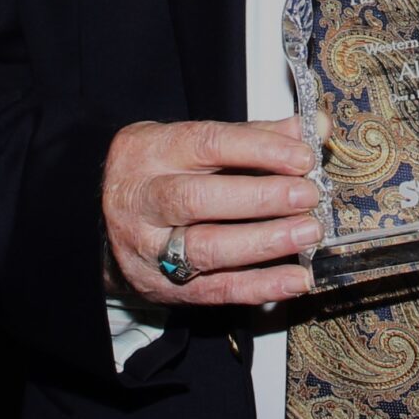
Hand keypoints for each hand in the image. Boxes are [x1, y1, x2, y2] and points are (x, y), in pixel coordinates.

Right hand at [103, 116, 320, 306]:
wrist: (104, 224)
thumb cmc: (164, 175)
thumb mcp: (196, 144)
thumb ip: (255, 136)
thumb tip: (314, 128)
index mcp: (150, 151)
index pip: (207, 144)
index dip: (259, 150)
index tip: (303, 157)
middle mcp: (143, 199)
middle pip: (198, 199)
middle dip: (261, 198)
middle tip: (308, 196)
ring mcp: (149, 248)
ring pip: (206, 248)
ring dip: (264, 242)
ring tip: (308, 233)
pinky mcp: (164, 287)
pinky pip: (216, 290)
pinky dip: (260, 286)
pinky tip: (296, 278)